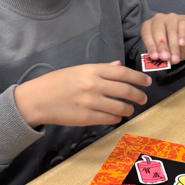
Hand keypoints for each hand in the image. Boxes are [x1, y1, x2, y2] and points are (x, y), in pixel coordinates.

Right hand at [14, 62, 151, 128]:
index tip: (147, 82)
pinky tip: (116, 117)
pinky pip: (109, 119)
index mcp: (91, 70)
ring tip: (130, 109)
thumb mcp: (77, 70)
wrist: (37, 99)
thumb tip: (118, 66)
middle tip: (143, 99)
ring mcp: (90, 102)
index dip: (138, 78)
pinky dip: (116, 118)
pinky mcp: (86, 118)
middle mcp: (93, 84)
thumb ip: (100, 69)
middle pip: (125, 90)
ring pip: (120, 107)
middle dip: (138, 95)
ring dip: (128, 109)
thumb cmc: (56, 82)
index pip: (122, 72)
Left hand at [141, 13, 184, 64]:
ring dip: (173, 46)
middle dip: (162, 46)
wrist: (182, 44)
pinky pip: (183, 26)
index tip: (155, 57)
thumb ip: (158, 53)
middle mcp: (158, 19)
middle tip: (165, 57)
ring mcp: (171, 17)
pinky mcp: (184, 19)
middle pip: (158, 31)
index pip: (147, 34)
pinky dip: (182, 35)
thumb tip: (160, 59)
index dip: (151, 46)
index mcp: (148, 26)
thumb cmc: (167, 47)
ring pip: (171, 30)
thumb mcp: (160, 51)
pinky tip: (182, 44)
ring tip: (175, 58)